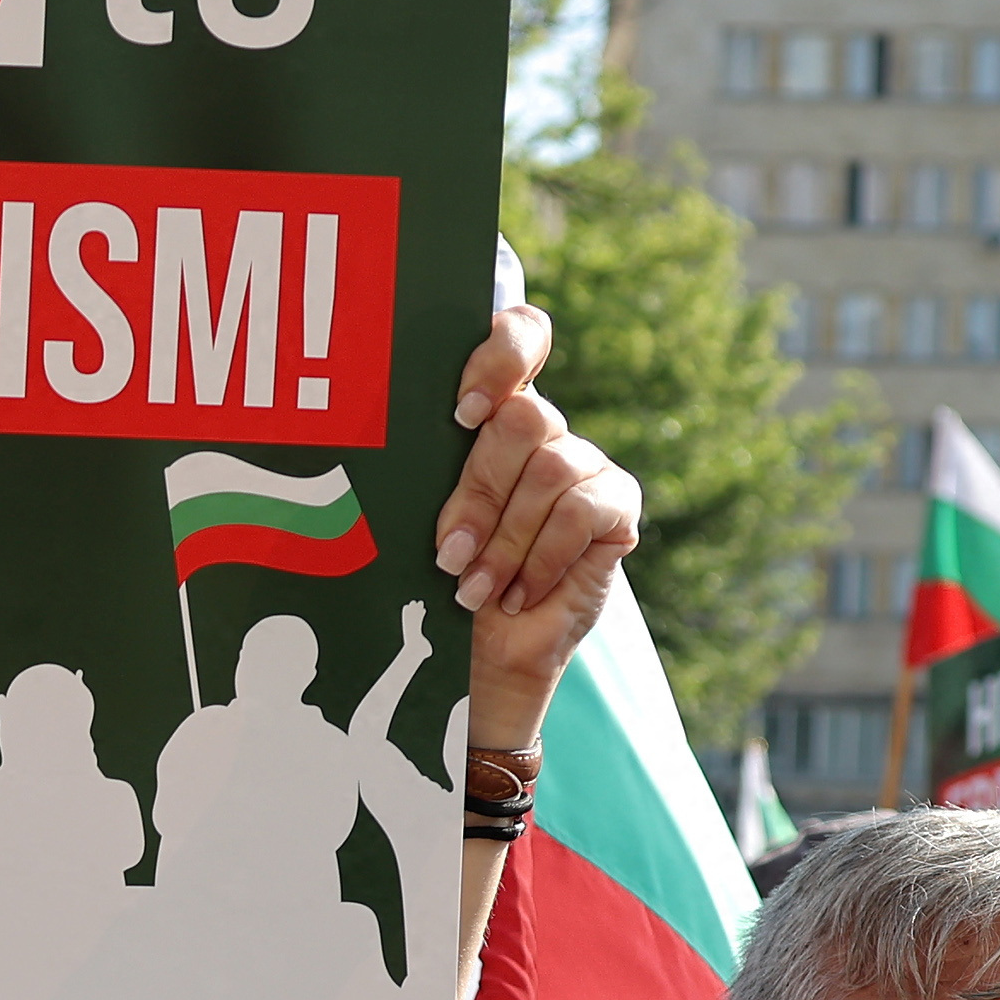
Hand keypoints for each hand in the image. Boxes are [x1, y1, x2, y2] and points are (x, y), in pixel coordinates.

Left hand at [433, 302, 631, 748]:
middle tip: (447, 554)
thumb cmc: (434, 584)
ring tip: (475, 589)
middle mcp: (543, 431)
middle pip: (522, 419)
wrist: (478, 661)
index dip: (500, 355)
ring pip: (548, 470)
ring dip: (504, 540)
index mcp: (491, 415)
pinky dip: (541, 559)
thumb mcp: (415, 521)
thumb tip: (384, 443)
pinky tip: (519, 593)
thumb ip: (422, 471)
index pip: (518, 338)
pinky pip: (581, 512)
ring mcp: (585, 466)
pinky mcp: (616, 508)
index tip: (462, 412)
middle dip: (478, 493)